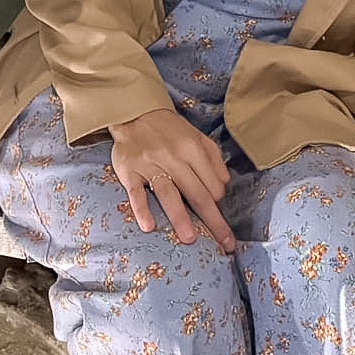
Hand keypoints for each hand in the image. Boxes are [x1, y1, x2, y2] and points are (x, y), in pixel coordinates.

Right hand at [109, 108, 235, 251]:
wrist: (134, 111)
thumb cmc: (169, 129)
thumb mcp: (197, 136)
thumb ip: (213, 158)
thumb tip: (225, 185)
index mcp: (192, 148)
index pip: (212, 183)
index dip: (218, 201)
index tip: (219, 214)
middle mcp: (173, 156)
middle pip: (196, 193)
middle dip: (212, 220)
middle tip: (224, 243)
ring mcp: (149, 164)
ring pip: (168, 193)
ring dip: (180, 217)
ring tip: (190, 239)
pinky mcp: (129, 170)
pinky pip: (136, 192)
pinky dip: (142, 209)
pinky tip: (149, 226)